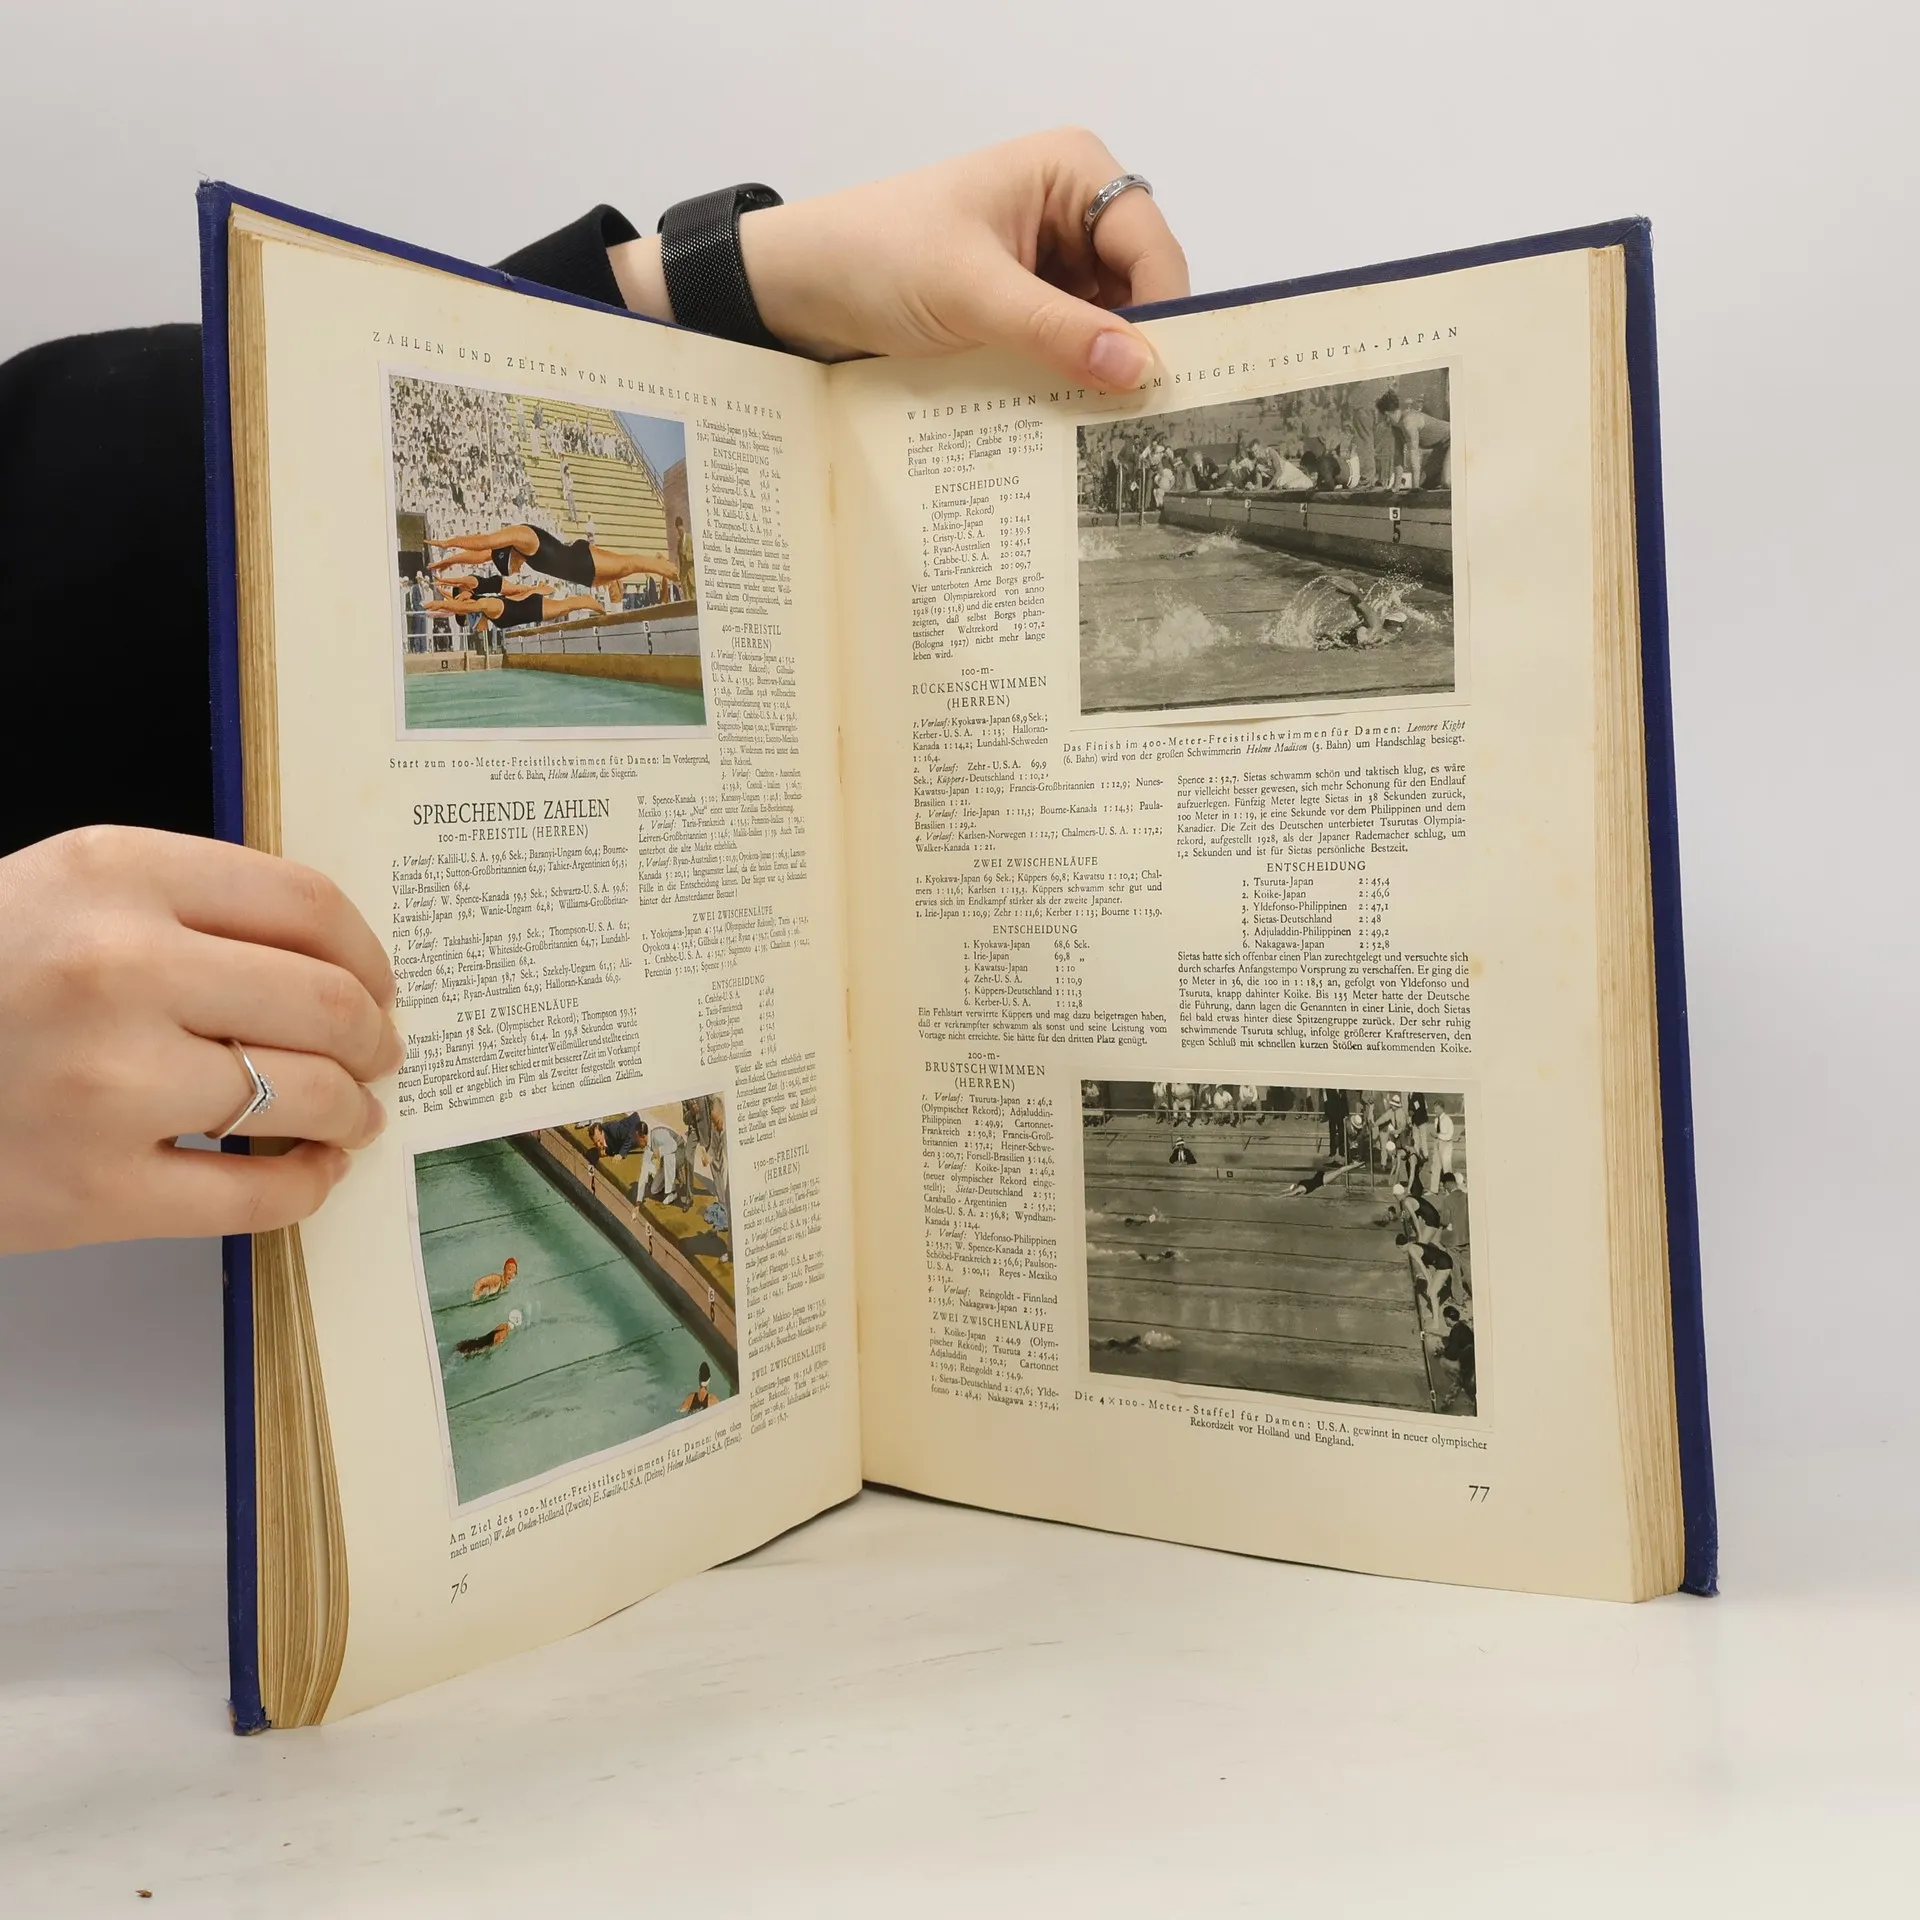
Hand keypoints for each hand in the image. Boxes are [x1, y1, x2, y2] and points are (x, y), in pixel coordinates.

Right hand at [0, 828, 402, 1253]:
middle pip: (327, 1003)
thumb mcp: (65, 894)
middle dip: (374, 1037)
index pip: (308, 905)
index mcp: (116, 875)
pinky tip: (310, 1169)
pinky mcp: (91, 1192)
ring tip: (352, 1113)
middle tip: (381, 1053)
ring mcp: (106, 1086)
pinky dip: (308, 1184)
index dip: (369, 954)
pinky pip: (256, 1195)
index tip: (380, 982)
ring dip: (353, 1110)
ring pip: (308, 1097)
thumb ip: (190, 908)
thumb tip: (336, 962)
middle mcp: (117, 971)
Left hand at [611, 129, 1188, 391]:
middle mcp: (1070, 210)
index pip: (1150, 244)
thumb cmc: (874, 257)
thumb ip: (1056, 329)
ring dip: (1098, 372)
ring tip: (1101, 427)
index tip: (1162, 382)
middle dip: (1133, 348)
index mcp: (1070, 171)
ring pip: (1105, 326)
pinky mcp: (1023, 306)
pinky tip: (1065, 417)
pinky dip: (1067, 380)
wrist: (799, 287)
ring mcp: (1048, 261)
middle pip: (1137, 288)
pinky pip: (1066, 348)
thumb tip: (1137, 366)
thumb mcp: (970, 293)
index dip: (1164, 312)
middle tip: (1139, 420)